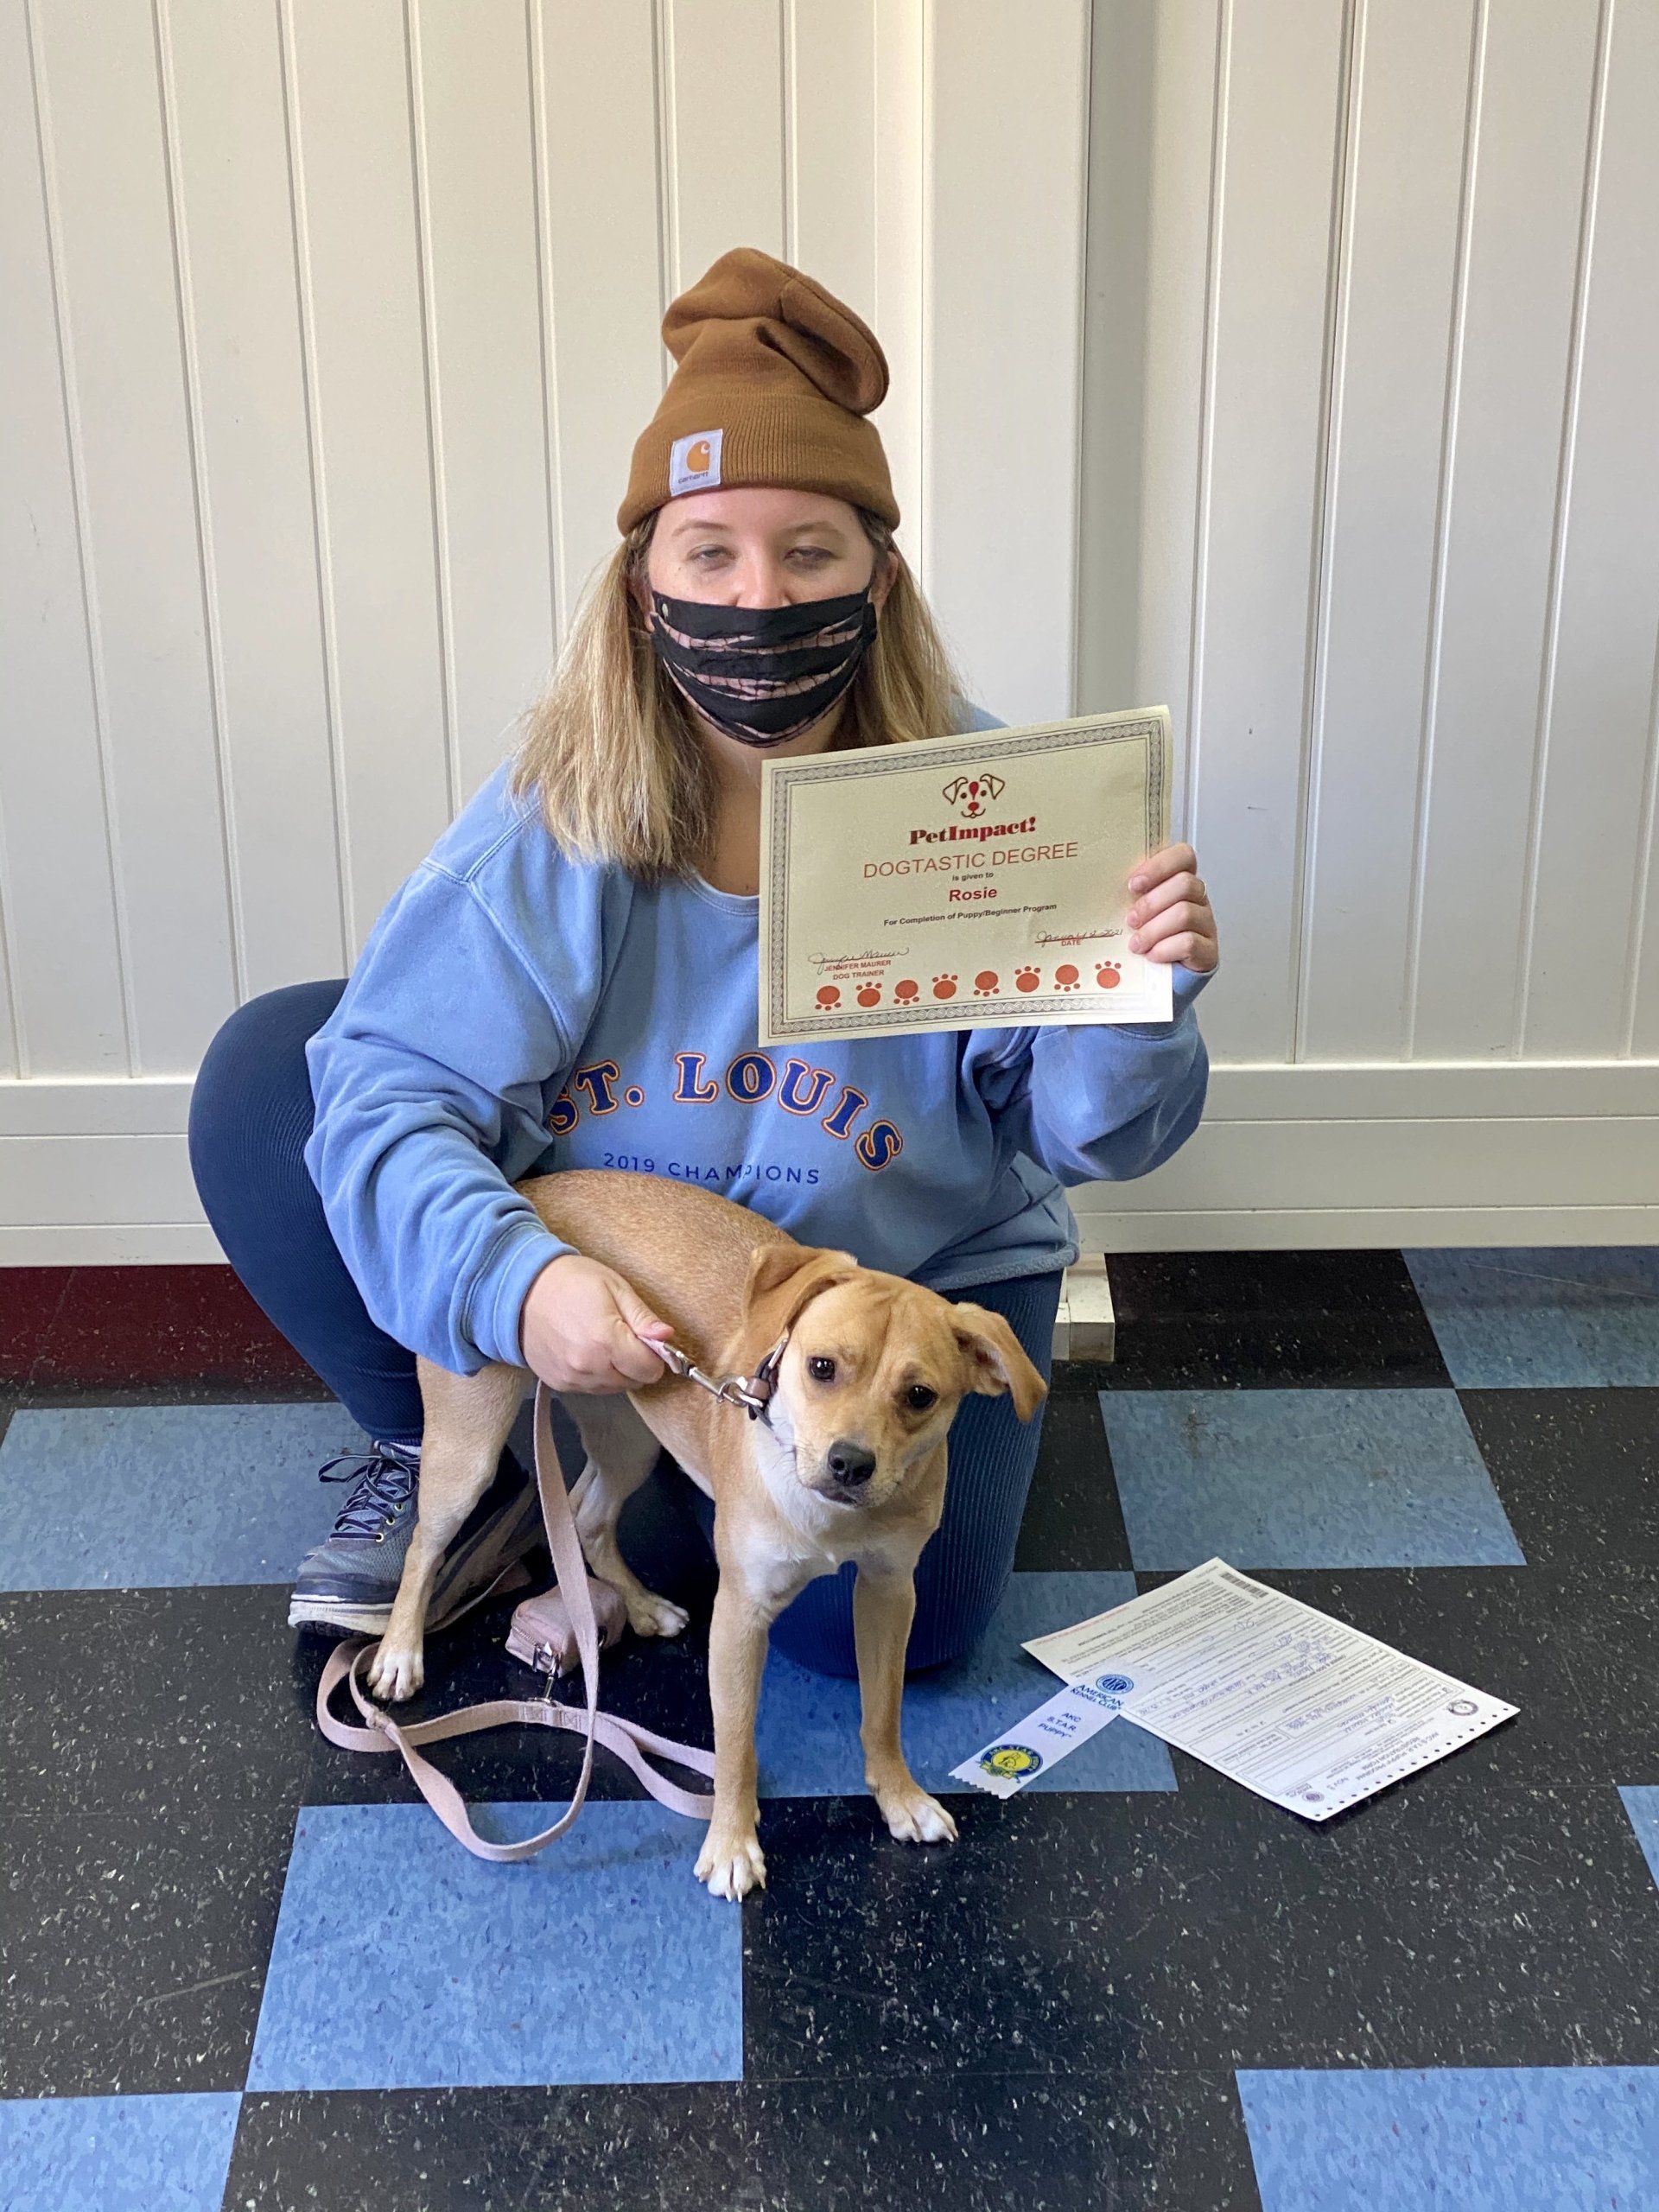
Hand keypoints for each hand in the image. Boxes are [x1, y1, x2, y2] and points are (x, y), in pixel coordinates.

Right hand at [519, 1253, 676, 1392]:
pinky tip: (586, 1349)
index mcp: (605, 1341)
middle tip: (623, 1335)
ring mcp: (571, 1378)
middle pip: (634, 1382)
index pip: (650, 1369)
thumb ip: (643, 1318)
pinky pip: (592, 1388)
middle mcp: (588, 1366)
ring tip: (602, 1340)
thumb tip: (667, 1337)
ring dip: (617, 1370)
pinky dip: (597, 1374)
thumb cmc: (571, 1281)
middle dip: (636, 1362)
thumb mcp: (615, 1287)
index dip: (655, 1354)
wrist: (521, 1289)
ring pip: (614, 1388)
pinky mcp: (559, 1383)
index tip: (647, 1338)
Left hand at [1126, 842, 1218, 971]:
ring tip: (1136, 944)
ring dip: (1154, 929)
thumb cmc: (1146, 941)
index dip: (1159, 866)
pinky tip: (1152, 955)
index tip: (1134, 884)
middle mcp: (1198, 899)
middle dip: (1151, 903)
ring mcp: (1206, 924)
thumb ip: (1131, 897)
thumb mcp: (1136, 913)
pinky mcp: (1208, 951)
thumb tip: (1102, 886)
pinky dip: (1165, 949)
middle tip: (1131, 920)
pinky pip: (1190, 942)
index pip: (1183, 856)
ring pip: (1185, 913)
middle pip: (1185, 884)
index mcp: (1180, 882)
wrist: (1160, 980)